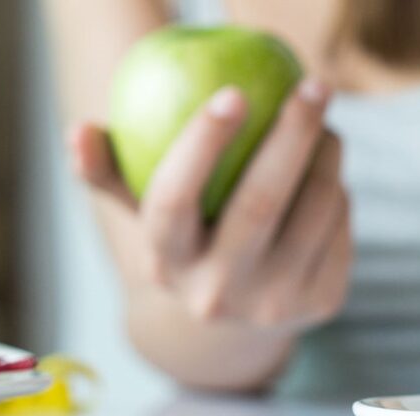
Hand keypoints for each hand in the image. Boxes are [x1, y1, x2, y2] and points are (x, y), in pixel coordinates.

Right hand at [68, 79, 350, 334]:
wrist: (235, 326)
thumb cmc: (187, 241)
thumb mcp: (144, 215)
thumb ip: (109, 173)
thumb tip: (79, 130)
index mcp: (167, 264)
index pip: (174, 200)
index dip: (201, 144)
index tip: (232, 92)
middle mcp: (219, 293)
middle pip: (261, 202)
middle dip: (292, 133)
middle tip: (312, 85)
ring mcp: (275, 303)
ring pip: (315, 208)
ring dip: (328, 153)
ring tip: (324, 123)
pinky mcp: (322, 302)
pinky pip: (341, 224)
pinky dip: (338, 188)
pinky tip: (327, 173)